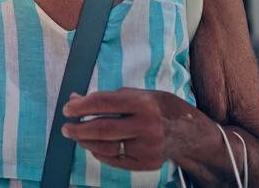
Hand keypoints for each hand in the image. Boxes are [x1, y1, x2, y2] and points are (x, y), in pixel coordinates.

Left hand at [60, 88, 188, 170]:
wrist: (192, 134)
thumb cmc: (161, 109)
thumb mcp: (139, 95)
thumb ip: (108, 98)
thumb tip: (75, 99)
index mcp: (144, 103)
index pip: (104, 103)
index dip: (81, 106)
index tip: (67, 109)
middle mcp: (146, 126)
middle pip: (102, 128)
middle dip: (78, 129)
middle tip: (66, 128)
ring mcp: (148, 147)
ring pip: (106, 147)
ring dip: (86, 142)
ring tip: (78, 136)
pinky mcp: (148, 163)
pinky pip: (116, 160)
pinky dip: (101, 153)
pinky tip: (95, 146)